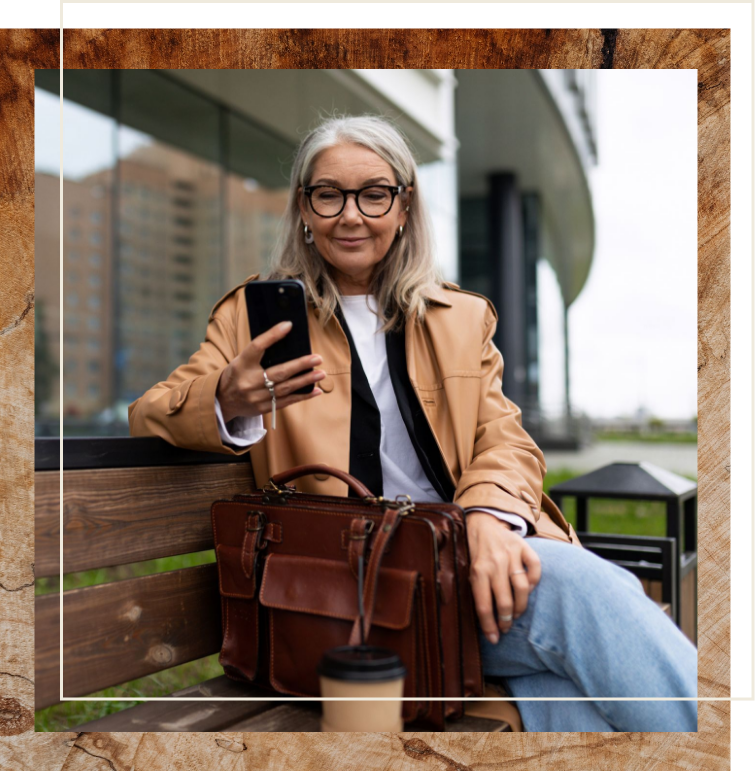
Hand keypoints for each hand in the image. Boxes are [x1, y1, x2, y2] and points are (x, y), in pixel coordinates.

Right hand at [217, 321, 325, 421]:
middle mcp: (249, 381)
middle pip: (279, 372)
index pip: (257, 346)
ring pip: (285, 388)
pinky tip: (316, 391)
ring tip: (321, 373)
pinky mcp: (263, 408)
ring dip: (305, 380)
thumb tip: (286, 337)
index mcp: (242, 363)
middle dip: (300, 365)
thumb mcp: (241, 360)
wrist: (222, 400)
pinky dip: (302, 396)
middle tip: (317, 358)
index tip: (288, 325)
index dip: (273, 335)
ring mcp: (256, 396)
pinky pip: (286, 401)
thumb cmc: (237, 374)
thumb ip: (260, 352)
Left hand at [466, 512, 541, 643]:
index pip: (484, 606)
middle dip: (506, 620)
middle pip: (505, 601)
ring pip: (522, 589)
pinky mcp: (524, 546)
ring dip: (521, 607)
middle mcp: (495, 563)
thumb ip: (477, 591)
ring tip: (517, 613)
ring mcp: (511, 554)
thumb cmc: (475, 552)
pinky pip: (535, 568)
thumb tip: (485, 622)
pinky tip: (528, 589)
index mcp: (477, 571)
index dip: (489, 626)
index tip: (494, 639)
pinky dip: (534, 582)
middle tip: (506, 627)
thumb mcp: (468, 570)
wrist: (483, 523)